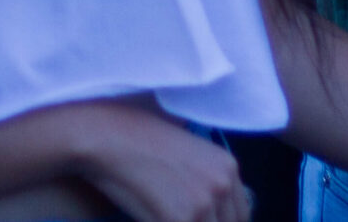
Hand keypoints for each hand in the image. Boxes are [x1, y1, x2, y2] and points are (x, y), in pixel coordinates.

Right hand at [69, 103, 250, 221]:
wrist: (105, 135)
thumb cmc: (136, 142)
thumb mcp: (185, 155)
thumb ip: (206, 183)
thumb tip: (207, 214)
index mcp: (228, 167)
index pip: (241, 218)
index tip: (198, 221)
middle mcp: (222, 183)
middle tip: (177, 218)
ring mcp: (203, 202)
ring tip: (160, 216)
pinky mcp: (180, 218)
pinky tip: (150, 219)